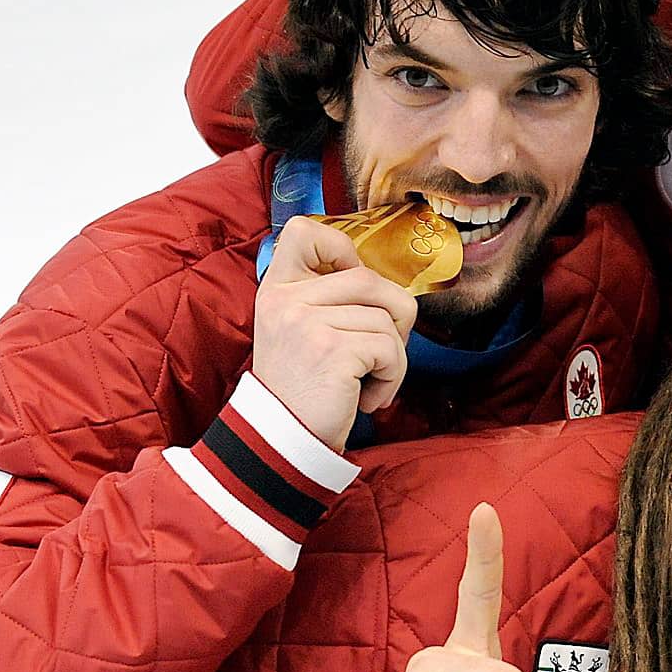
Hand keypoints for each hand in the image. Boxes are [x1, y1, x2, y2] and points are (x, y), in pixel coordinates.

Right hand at [250, 216, 419, 449]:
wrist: (284, 440)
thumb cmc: (306, 387)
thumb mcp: (302, 331)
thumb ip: (327, 298)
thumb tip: (387, 286)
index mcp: (277, 289)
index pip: (303, 231)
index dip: (341, 249)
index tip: (350, 283)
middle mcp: (286, 299)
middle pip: (371, 279)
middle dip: (394, 317)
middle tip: (381, 353)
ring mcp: (306, 322)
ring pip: (388, 318)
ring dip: (393, 357)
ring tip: (367, 381)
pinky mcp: (331, 349)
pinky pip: (390, 350)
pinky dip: (391, 378)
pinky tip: (367, 398)